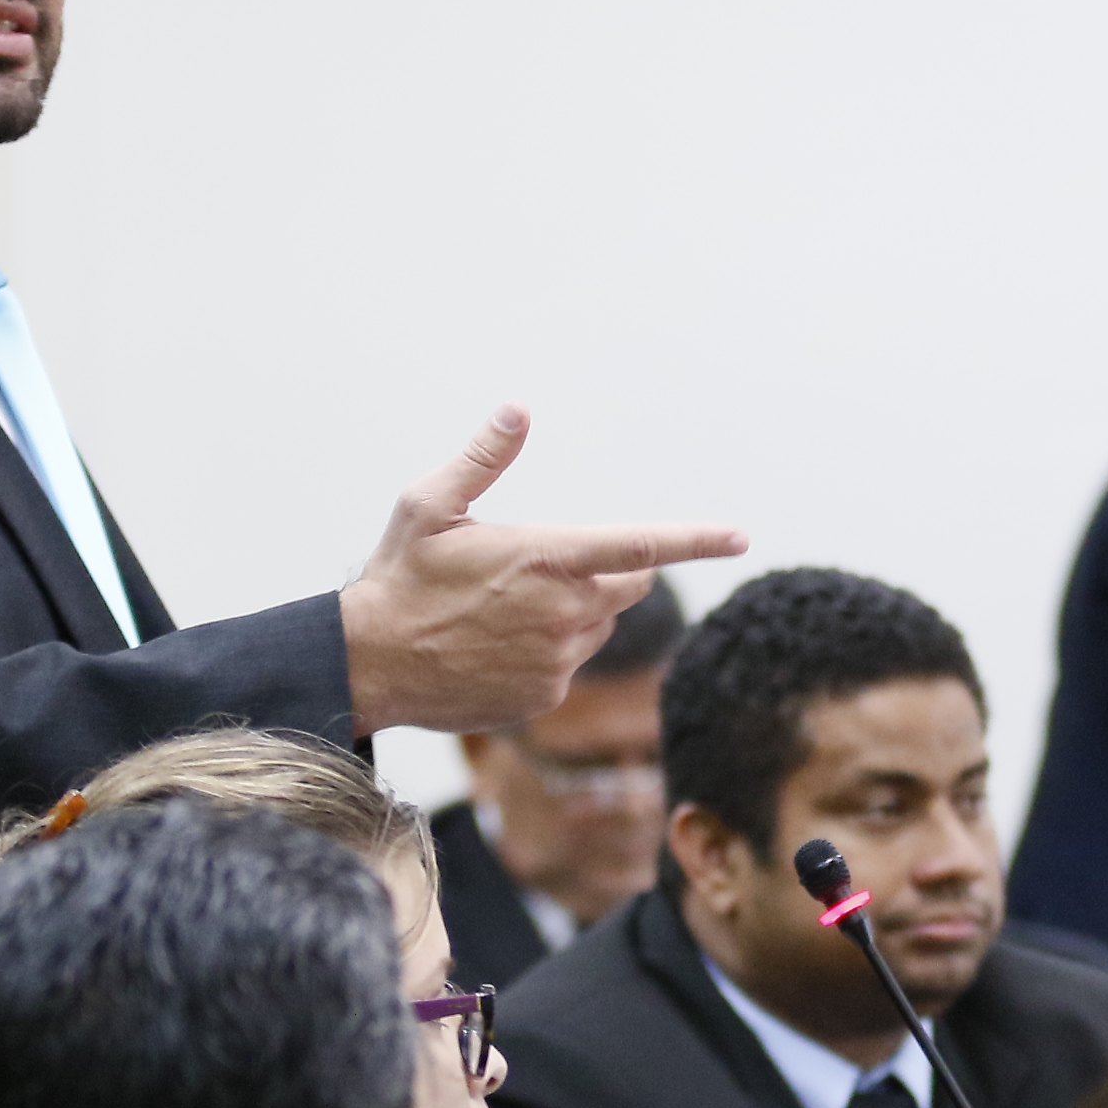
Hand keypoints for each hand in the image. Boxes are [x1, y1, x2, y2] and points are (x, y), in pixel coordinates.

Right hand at [338, 407, 744, 737]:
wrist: (367, 664)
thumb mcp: (428, 505)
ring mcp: (557, 660)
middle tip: (551, 564)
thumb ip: (482, 458)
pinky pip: (568, 665)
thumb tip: (518, 410)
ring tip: (507, 606)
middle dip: (610, 568)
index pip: (642, 545)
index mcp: (547, 558)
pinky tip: (495, 645)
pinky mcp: (545, 697)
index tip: (740, 535)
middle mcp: (564, 612)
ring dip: (576, 611)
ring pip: (599, 627)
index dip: (697, 539)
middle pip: (629, 584)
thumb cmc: (399, 576)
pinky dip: (548, 651)